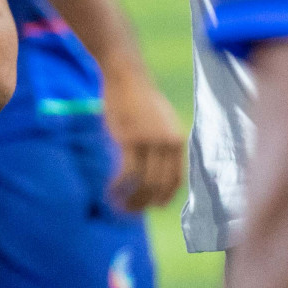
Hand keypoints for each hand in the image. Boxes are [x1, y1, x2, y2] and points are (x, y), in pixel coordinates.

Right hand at [103, 69, 185, 211]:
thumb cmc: (139, 98)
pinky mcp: (130, 140)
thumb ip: (162, 143)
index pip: (176, 180)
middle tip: (130, 210)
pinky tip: (110, 191)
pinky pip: (127, 173)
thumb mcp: (160, 121)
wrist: (126, 76)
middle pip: (160, 185)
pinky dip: (119, 186)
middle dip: (146, 203)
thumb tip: (155, 167)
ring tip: (119, 205)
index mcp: (177, 141)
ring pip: (144, 183)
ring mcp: (149, 142)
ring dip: (131, 199)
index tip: (153, 206)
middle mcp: (167, 144)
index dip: (165, 197)